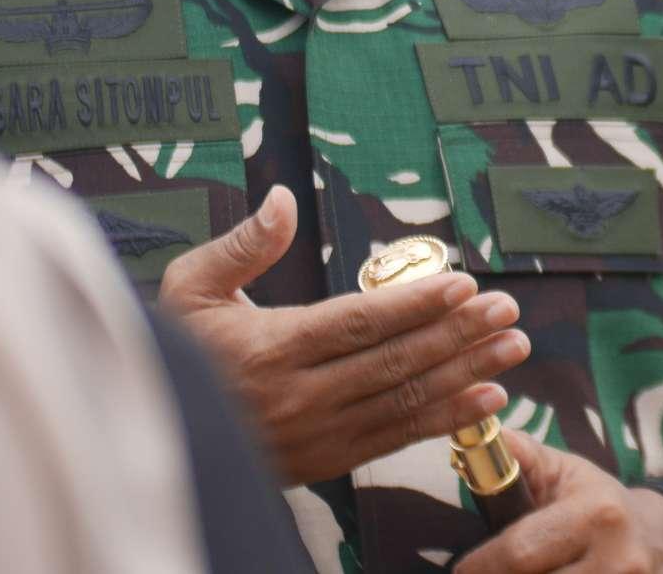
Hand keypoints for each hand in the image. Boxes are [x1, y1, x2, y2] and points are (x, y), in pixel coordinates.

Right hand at [157, 186, 531, 484]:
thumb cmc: (173, 351)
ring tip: (513, 346)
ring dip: (465, 372)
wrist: (149, 434)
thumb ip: (243, 247)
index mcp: (268, 349)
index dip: (415, 305)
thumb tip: (284, 200)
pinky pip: (396, 438)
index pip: (357, 323)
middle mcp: (296, 398)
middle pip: (393, 362)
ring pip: (403, 401)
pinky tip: (488, 396)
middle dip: (457, 334)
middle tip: (507, 309)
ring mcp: (315, 436)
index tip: (464, 284)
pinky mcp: (326, 462)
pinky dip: (446, 418)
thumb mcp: (188, 290)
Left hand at [453, 434, 662, 573]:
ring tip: (520, 571)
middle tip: (486, 571)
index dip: (481, 565)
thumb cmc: (599, 502)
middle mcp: (616, 560)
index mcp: (597, 515)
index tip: (463, 569)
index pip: (519, 552)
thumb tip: (484, 436)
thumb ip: (523, 458)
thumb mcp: (566, 471)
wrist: (661, 536)